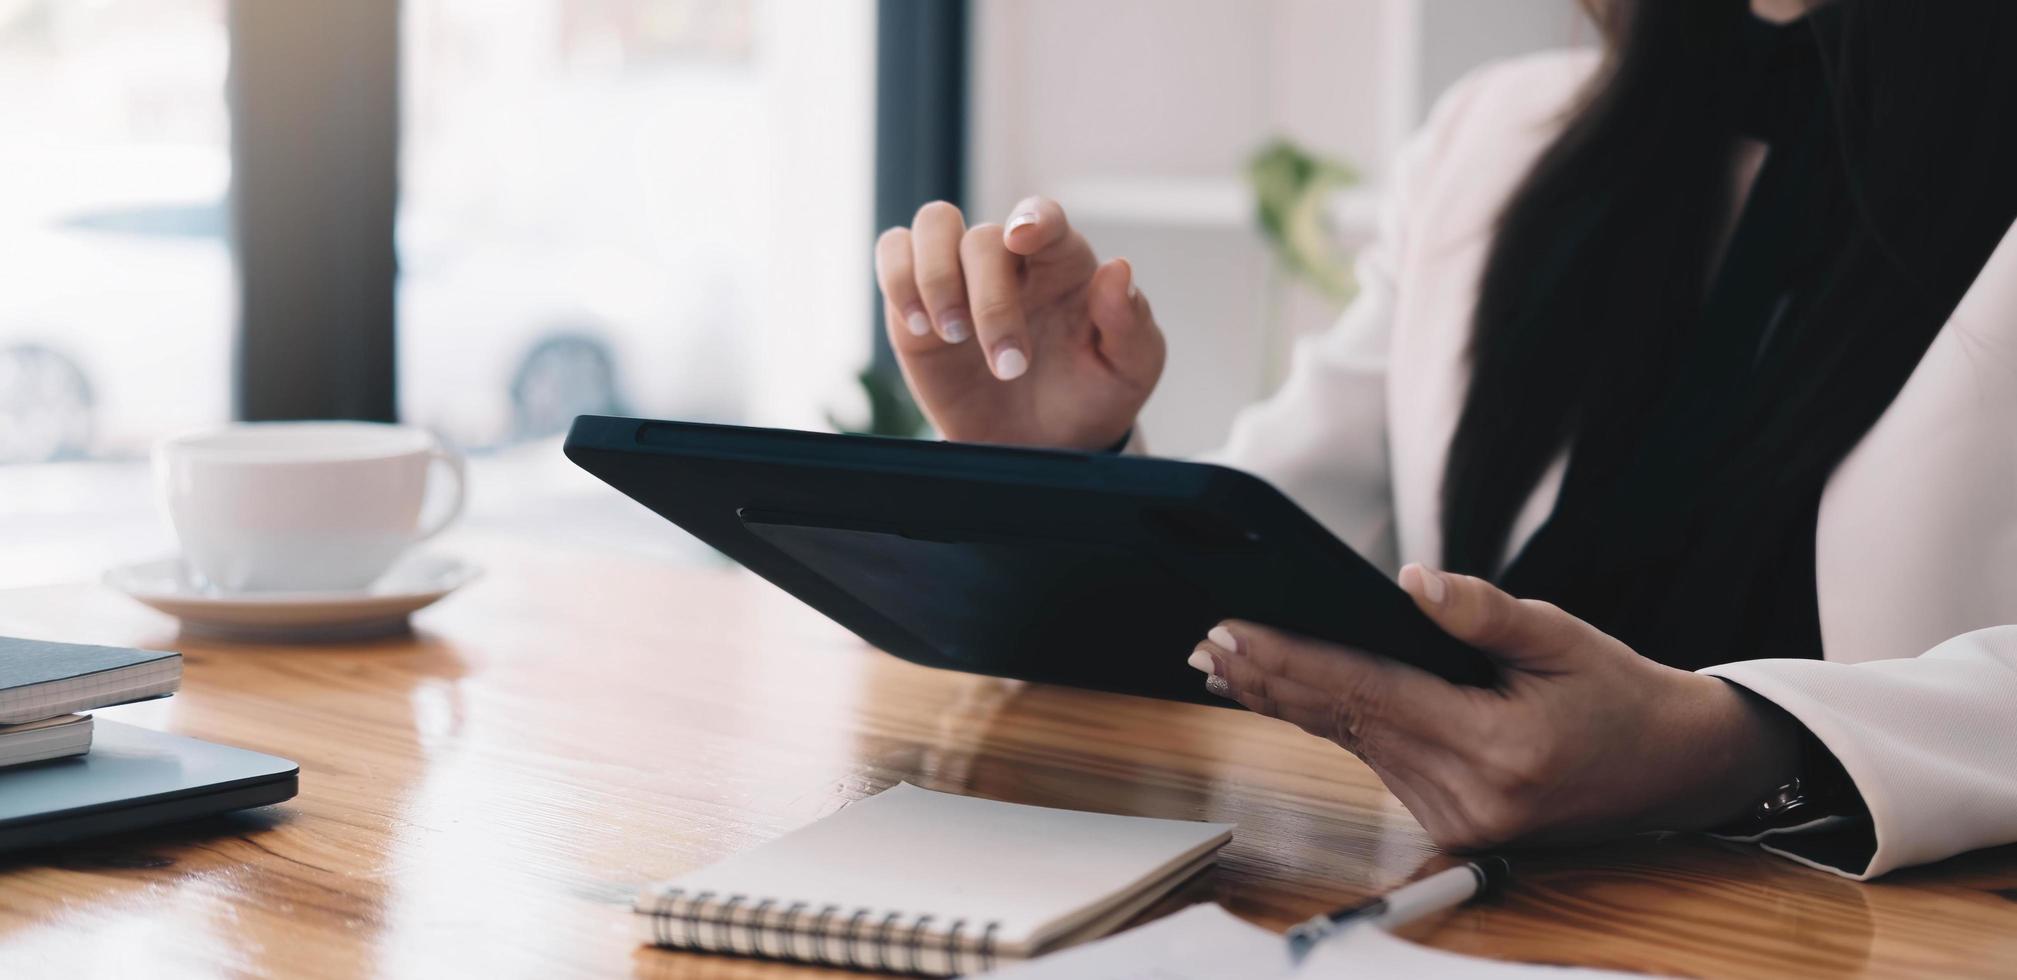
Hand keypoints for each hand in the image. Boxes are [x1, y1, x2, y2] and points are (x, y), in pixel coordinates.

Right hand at [873, 197, 1165, 449]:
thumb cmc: (1091, 397)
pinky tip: (920, 328)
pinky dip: (898, 280)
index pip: (1044, 217)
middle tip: (1009, 367)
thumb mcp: (1131, 368)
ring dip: (935, 277)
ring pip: (932, 224)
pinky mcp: (916, 302)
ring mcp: (960, 276)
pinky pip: (893, 255)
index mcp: (1063, 263)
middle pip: (982, 238)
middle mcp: (1010, 261)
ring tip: (952, 335)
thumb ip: (1130, 321)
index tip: (1021, 237)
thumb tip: (1118, 269)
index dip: (1032, 218)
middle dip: (989, 303)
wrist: (1043, 445)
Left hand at [1189, 565, 1803, 848]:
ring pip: (1354, 743)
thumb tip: (1412, 583)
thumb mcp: (1565, 638)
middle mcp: (1468, 796)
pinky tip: (1285, 693)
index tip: (1236, 633)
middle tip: (1205, 640)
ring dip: (1289, 700)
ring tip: (1226, 659)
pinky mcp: (1452, 823)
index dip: (1295, 662)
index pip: (1370, 695)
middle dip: (1270, 679)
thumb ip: (1483, 613)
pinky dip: (1331, 722)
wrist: (1678, 772)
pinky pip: (1378, 760)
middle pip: (1346, 723)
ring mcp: (1457, 819)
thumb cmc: (1622, 696)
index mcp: (1497, 750)